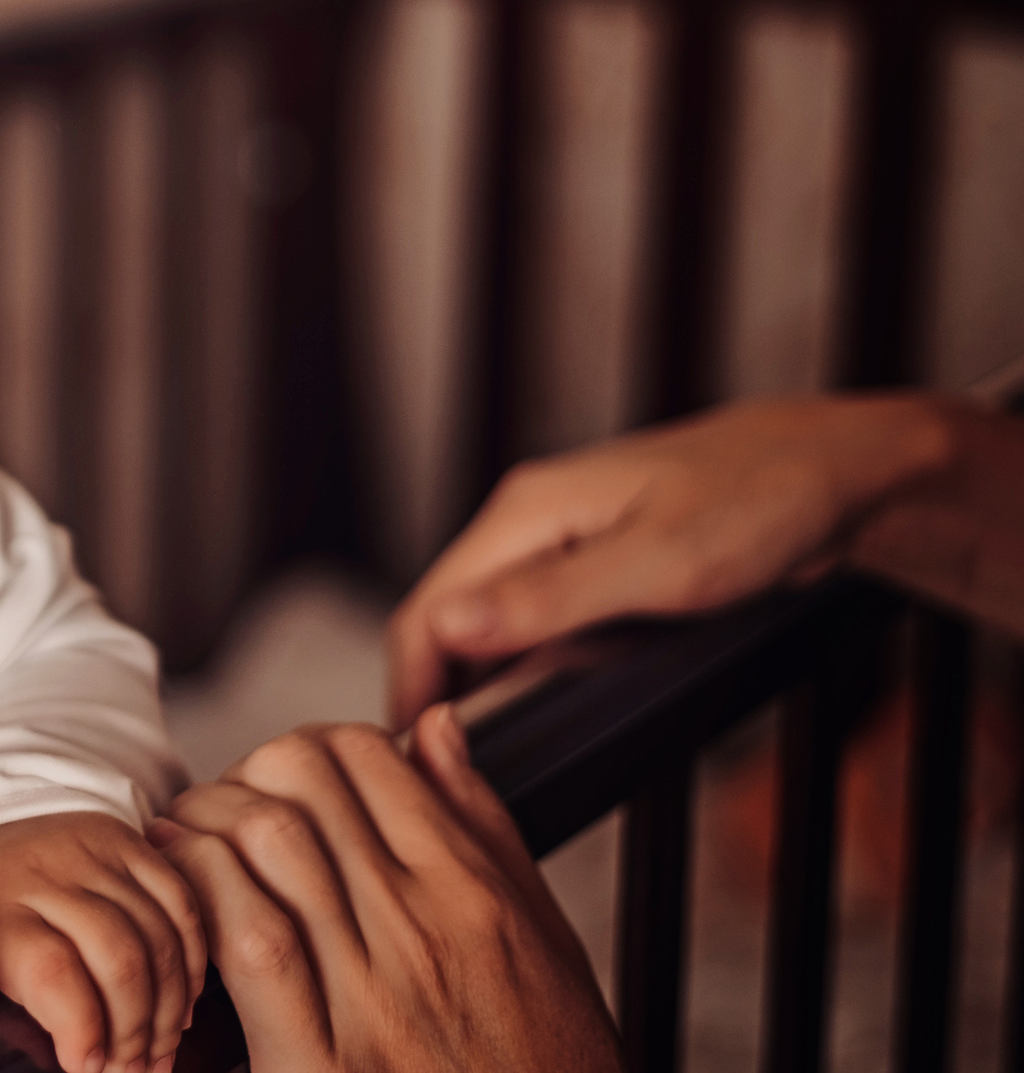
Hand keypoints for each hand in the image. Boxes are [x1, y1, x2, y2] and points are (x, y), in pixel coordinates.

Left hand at [0, 810, 206, 1072]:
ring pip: (159, 935)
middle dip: (136, 1031)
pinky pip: (179, 901)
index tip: (89, 1068)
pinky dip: (191, 958)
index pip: (52, 971)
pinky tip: (182, 1000)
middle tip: (131, 1071)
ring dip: (171, 1007)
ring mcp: (91, 850)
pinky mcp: (125, 839)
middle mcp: (45, 872)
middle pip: (119, 957)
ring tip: (158, 1050)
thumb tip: (66, 1064)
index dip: (82, 1030)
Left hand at [150, 710, 618, 1072]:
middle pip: (303, 777)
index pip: (366, 755)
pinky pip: (250, 939)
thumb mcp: (543, 943)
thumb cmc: (541, 1068)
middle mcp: (424, 927)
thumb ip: (482, 826)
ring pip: (268, 840)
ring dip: (205, 822)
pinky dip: (202, 894)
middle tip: (220, 810)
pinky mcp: (319, 1063)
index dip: (306, 748)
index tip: (282, 784)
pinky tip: (180, 895)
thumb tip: (433, 728)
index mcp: (473, 892)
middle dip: (242, 774)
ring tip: (183, 843)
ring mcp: (372, 993)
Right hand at [385, 394, 956, 725]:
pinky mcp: (597, 563)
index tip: (415, 766)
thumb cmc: (762, 505)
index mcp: (524, 511)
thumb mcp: (658, 566)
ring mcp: (562, 541)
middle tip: (454, 778)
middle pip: (449, 619)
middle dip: (441, 695)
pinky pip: (541, 624)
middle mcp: (529, 521)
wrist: (841, 474)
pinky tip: (558, 706)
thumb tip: (445, 627)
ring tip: (500, 754)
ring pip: (493, 625)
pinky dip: (536, 669)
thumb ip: (547, 600)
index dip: (411, 690)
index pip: (425, 611)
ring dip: (488, 686)